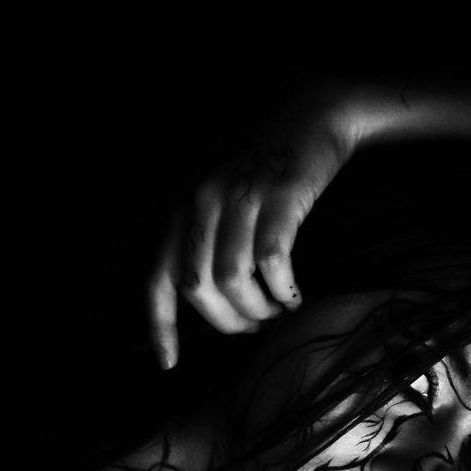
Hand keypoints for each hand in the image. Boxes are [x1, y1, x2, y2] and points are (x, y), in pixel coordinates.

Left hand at [147, 86, 361, 368]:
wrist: (312, 107)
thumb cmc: (266, 157)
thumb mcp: (217, 188)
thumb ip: (201, 233)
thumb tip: (200, 297)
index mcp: (180, 205)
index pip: (157, 278)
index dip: (160, 326)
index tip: (169, 363)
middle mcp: (201, 201)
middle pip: (197, 288)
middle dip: (224, 322)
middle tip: (251, 327)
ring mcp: (238, 197)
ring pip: (233, 280)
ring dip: (256, 309)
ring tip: (276, 311)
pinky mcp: (278, 196)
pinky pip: (272, 262)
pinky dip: (283, 290)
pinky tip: (294, 295)